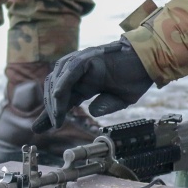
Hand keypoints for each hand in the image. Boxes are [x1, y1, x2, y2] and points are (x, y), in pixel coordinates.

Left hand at [32, 37, 152, 131]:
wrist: (149, 62)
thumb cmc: (136, 78)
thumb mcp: (118, 100)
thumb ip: (105, 106)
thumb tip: (92, 111)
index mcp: (84, 82)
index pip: (61, 99)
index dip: (50, 113)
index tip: (39, 129)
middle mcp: (77, 72)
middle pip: (53, 90)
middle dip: (48, 110)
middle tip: (48, 127)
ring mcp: (79, 63)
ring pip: (57, 82)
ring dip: (54, 102)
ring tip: (56, 120)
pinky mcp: (85, 59)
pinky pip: (68, 74)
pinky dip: (61, 88)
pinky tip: (59, 102)